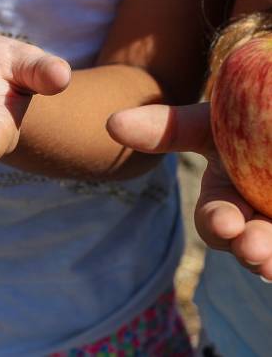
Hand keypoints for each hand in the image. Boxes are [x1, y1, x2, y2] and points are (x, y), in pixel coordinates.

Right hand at [107, 102, 271, 280]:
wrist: (266, 109)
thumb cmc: (239, 120)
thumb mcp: (206, 124)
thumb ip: (164, 128)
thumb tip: (111, 123)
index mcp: (225, 199)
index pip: (215, 221)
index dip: (217, 225)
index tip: (227, 225)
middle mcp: (254, 219)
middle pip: (249, 244)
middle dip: (251, 250)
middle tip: (255, 251)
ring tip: (271, 259)